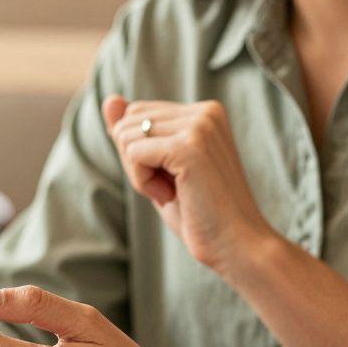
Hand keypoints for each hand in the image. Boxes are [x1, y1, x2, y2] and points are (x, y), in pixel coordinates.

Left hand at [102, 95, 278, 274]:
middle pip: (127, 123)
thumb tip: (109, 100)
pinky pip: (133, 154)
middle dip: (136, 161)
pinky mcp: (189, 146)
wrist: (238, 246)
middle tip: (174, 187)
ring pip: (126, 137)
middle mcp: (205, 110)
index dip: (141, 154)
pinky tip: (174, 195)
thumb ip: (134, 132)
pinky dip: (142, 182)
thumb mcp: (158, 168)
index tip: (175, 178)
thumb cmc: (199, 213)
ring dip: (139, 174)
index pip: (136, 114)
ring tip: (177, 191)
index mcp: (204, 111)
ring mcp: (199, 125)